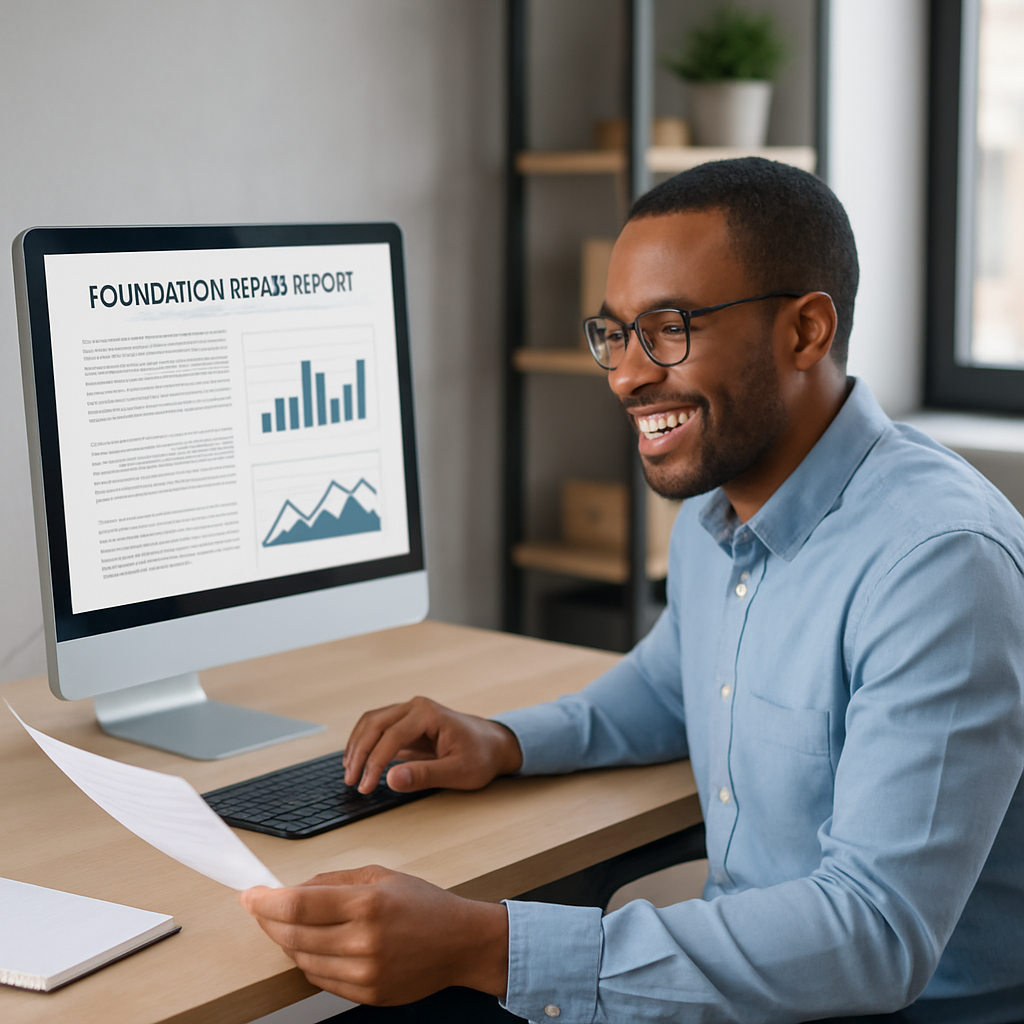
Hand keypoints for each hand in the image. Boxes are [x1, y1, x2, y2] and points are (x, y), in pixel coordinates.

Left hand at [240, 865, 508, 1005]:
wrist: (459, 942)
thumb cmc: (423, 904)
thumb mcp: (380, 875)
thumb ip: (333, 881)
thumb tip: (292, 888)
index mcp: (367, 903)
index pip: (298, 905)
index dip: (265, 901)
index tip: (250, 895)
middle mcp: (363, 941)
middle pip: (292, 934)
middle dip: (268, 919)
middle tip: (260, 907)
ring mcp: (364, 973)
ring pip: (302, 959)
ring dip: (287, 940)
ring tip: (291, 923)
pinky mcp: (366, 994)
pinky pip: (320, 979)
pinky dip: (309, 960)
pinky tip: (315, 944)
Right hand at [342, 696, 522, 793]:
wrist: (493, 744)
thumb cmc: (480, 756)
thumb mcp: (458, 772)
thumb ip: (424, 775)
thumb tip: (391, 778)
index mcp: (428, 714)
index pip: (391, 737)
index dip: (374, 763)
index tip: (366, 786)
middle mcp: (416, 707)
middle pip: (375, 724)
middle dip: (359, 753)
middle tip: (351, 781)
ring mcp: (410, 712)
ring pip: (372, 722)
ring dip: (357, 745)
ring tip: (350, 772)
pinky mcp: (406, 722)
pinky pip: (378, 727)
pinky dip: (364, 742)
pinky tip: (358, 761)